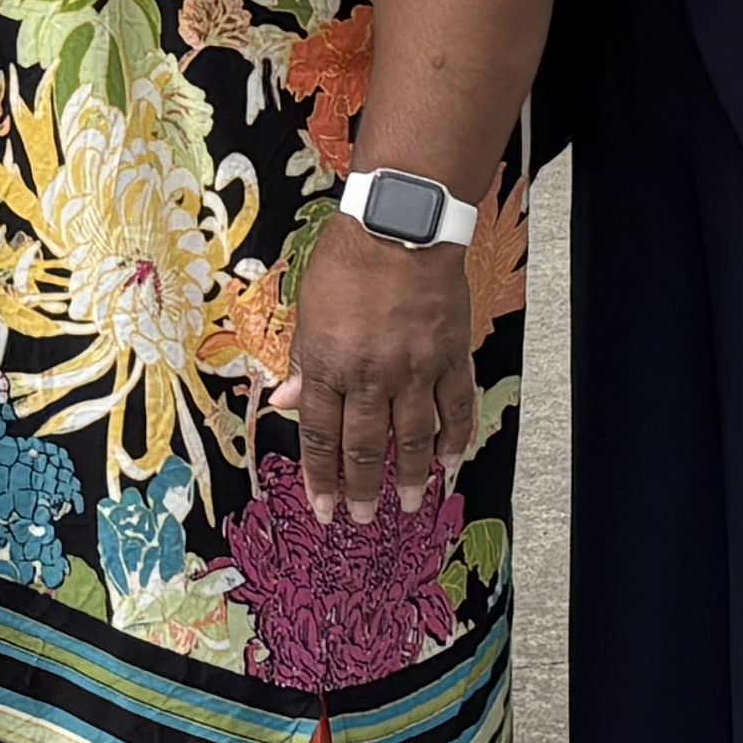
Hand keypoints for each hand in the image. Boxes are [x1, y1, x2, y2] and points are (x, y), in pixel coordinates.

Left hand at [287, 215, 477, 522]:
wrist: (399, 226)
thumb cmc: (348, 260)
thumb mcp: (308, 310)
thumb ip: (304, 361)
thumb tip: (287, 402)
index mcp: (329, 364)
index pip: (320, 435)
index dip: (320, 476)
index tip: (321, 506)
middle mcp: (370, 374)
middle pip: (364, 446)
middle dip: (361, 488)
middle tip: (362, 517)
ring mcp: (414, 369)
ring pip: (412, 437)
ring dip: (410, 477)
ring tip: (409, 504)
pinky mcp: (448, 356)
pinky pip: (455, 408)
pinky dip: (454, 439)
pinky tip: (451, 461)